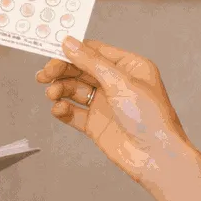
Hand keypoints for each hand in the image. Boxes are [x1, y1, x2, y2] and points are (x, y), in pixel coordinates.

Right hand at [36, 38, 189, 183]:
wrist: (156, 157)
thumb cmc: (151, 117)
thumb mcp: (120, 82)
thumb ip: (92, 62)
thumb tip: (70, 43)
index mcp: (129, 67)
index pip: (95, 51)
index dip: (72, 51)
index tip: (51, 52)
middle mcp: (116, 83)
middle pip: (81, 70)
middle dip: (62, 71)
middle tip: (44, 75)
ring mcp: (106, 104)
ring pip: (75, 90)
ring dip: (60, 90)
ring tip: (52, 94)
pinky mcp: (97, 124)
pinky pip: (74, 112)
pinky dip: (63, 109)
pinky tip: (59, 109)